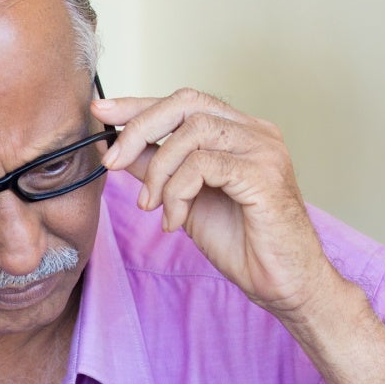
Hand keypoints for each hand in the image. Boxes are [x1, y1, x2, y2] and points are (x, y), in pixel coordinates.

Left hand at [93, 90, 338, 319]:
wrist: (282, 281)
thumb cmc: (241, 242)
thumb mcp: (184, 198)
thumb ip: (156, 169)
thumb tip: (117, 149)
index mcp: (239, 131)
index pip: (184, 102)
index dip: (138, 104)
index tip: (102, 111)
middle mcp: (255, 131)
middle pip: (186, 103)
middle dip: (139, 129)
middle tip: (113, 162)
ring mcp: (263, 149)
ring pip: (191, 133)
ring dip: (159, 171)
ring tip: (152, 206)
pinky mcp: (264, 174)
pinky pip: (203, 165)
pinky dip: (178, 192)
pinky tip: (176, 219)